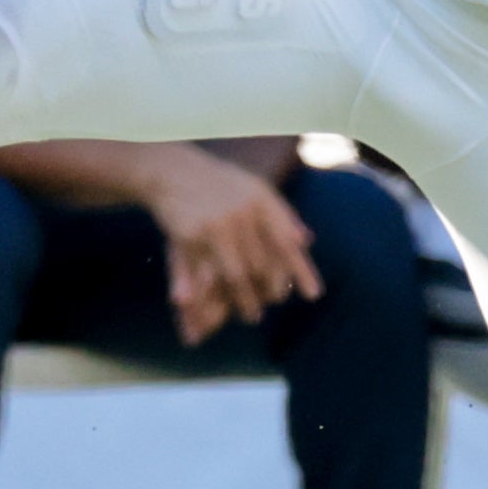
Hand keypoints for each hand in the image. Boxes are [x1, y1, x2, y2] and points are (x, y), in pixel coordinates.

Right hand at [138, 146, 322, 344]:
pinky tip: (221, 313)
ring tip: (254, 316)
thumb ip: (280, 214)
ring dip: (246, 300)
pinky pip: (205, 275)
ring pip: (237, 275)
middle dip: (270, 289)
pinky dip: (214, 297)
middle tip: (275, 302)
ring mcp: (214, 226)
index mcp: (260, 199)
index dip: (301, 271)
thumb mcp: (254, 189)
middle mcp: (240, 212)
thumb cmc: (221, 184)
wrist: (173, 172)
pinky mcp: (188, 237)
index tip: (314, 296)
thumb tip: (306, 241)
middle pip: (262, 264)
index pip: (286, 242)